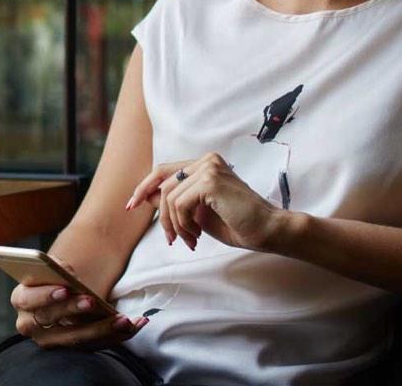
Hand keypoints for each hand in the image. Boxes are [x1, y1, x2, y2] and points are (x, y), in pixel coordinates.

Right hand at [9, 264, 148, 350]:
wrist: (64, 289)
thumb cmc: (57, 276)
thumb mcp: (54, 269)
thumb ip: (57, 271)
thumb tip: (69, 275)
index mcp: (22, 299)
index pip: (28, 299)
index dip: (46, 295)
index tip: (65, 288)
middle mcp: (30, 323)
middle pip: (51, 320)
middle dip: (74, 311)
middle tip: (93, 301)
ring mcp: (50, 339)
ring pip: (75, 339)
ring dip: (102, 329)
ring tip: (124, 319)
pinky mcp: (71, 347)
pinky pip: (94, 345)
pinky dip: (116, 335)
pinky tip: (136, 323)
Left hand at [124, 152, 287, 250]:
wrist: (269, 231)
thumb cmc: (238, 224)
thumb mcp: (198, 213)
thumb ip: (175, 202)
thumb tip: (145, 197)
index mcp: (205, 164)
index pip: (164, 171)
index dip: (144, 187)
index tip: (131, 205)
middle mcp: (206, 160)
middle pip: (162, 183)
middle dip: (160, 214)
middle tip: (169, 238)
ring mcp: (209, 168)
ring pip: (169, 197)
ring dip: (175, 225)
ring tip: (190, 240)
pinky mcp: (210, 181)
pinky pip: (179, 204)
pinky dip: (183, 224)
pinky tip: (196, 235)